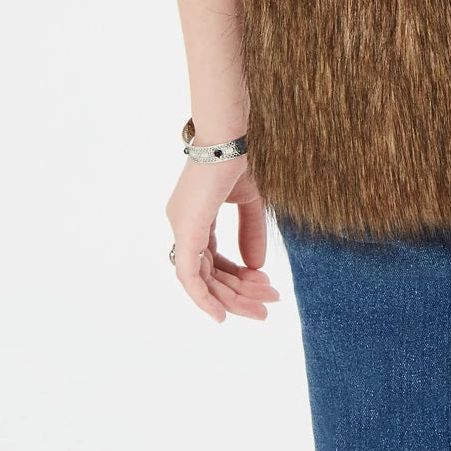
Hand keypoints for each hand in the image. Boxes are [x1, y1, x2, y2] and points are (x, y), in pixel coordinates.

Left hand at [166, 156, 280, 323]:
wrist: (229, 135)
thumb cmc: (238, 157)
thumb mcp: (249, 201)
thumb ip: (251, 232)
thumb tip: (256, 266)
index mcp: (195, 217)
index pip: (212, 260)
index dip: (237, 277)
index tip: (263, 285)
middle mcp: (183, 226)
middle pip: (210, 274)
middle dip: (240, 293)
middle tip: (268, 305)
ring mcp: (182, 229)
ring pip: (203, 280)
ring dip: (232, 297)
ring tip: (263, 307)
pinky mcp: (186, 231)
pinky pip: (190, 277)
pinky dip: (204, 298)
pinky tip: (222, 314)